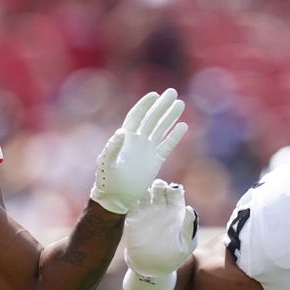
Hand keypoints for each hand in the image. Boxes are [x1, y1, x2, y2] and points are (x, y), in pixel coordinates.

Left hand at [90, 89, 187, 213]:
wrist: (116, 197)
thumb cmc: (106, 180)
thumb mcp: (106, 164)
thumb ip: (112, 148)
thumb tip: (121, 132)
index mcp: (125, 138)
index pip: (136, 116)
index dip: (145, 105)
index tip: (154, 95)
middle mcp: (137, 140)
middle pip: (152, 119)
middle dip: (161, 106)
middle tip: (172, 92)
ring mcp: (147, 150)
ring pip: (161, 129)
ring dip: (170, 117)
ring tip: (180, 104)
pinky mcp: (156, 161)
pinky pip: (167, 146)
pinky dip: (174, 136)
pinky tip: (183, 126)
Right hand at [124, 179, 197, 277]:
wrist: (152, 268)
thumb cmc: (174, 256)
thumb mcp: (186, 244)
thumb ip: (190, 226)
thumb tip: (190, 208)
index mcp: (175, 210)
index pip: (174, 192)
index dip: (173, 188)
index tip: (172, 190)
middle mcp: (160, 207)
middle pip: (158, 188)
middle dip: (158, 185)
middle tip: (158, 188)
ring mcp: (145, 212)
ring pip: (143, 192)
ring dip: (143, 188)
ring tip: (144, 191)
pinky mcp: (132, 218)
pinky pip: (129, 203)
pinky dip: (129, 197)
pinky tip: (130, 196)